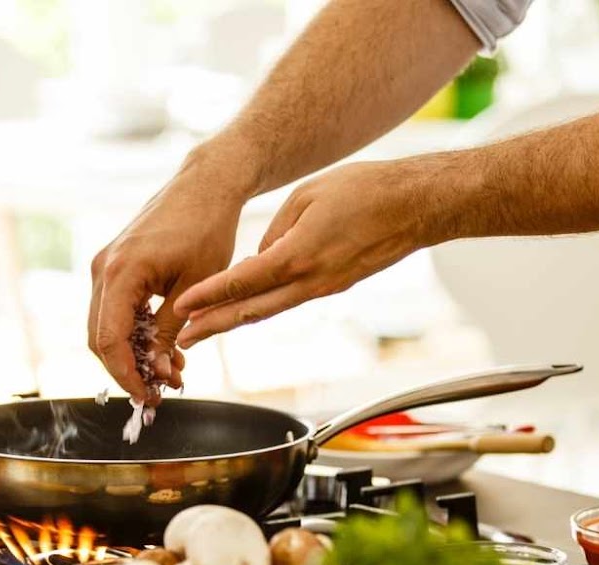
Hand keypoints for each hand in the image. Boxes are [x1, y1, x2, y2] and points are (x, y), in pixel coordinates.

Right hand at [89, 160, 248, 401]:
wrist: (206, 185)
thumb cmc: (207, 228)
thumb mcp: (196, 287)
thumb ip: (171, 330)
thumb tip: (159, 371)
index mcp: (121, 272)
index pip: (109, 340)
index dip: (126, 375)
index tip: (149, 398)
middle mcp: (103, 269)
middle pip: (99, 338)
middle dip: (128, 370)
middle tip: (161, 391)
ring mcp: (105, 266)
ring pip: (105, 327)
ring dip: (133, 354)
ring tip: (171, 372)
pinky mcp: (115, 266)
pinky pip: (115, 310)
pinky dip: (135, 333)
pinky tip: (164, 348)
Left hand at [173, 156, 457, 347]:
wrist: (416, 205)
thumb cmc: (366, 190)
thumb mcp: (307, 196)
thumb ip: (276, 229)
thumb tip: (258, 257)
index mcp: (299, 255)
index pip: (244, 281)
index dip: (209, 296)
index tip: (181, 308)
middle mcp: (311, 281)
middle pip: (252, 310)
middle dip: (213, 326)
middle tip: (182, 340)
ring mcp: (325, 288)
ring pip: (270, 310)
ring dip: (235, 322)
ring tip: (204, 331)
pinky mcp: (335, 286)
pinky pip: (291, 300)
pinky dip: (263, 306)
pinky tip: (245, 307)